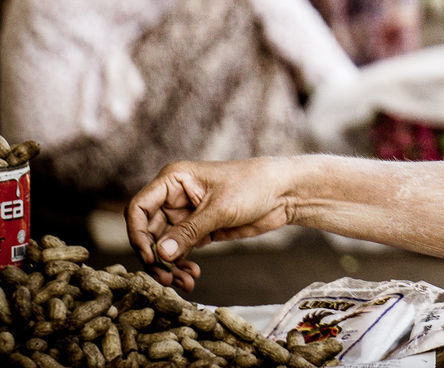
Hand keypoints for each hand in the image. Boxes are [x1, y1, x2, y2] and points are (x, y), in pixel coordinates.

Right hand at [126, 158, 291, 289]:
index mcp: (173, 180)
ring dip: (169, 266)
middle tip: (166, 278)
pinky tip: (192, 277)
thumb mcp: (219, 208)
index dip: (138, 234)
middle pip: (149, 232)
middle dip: (155, 257)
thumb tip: (160, 254)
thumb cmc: (253, 186)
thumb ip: (189, 231)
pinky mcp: (200, 231)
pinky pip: (181, 252)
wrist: (284, 192)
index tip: (149, 257)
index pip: (139, 208)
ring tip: (183, 283)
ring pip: (164, 246)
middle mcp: (174, 197)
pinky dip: (182, 266)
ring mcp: (186, 215)